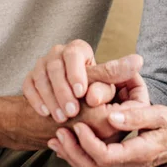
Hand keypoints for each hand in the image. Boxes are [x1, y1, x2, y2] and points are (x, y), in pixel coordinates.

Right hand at [22, 39, 143, 121]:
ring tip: (60, 117)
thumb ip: (116, 72)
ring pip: (40, 76)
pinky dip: (35, 99)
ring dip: (50, 98)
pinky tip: (44, 113)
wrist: (66, 105)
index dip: (76, 73)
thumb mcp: (103, 81)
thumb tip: (138, 61)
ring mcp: (41, 65)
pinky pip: (28, 85)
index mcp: (76, 49)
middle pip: (55, 67)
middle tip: (72, 111)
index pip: (73, 55)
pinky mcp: (30, 78)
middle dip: (62, 90)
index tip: (82, 93)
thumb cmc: (90, 90)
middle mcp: (57, 54)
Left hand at [48, 105, 166, 166]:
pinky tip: (69, 144)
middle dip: (73, 153)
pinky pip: (98, 166)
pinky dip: (80, 155)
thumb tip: (111, 117)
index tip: (77, 125)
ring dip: (73, 156)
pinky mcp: (123, 162)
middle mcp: (131, 165)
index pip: (105, 156)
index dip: (87, 143)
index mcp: (139, 153)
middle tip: (59, 133)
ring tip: (57, 139)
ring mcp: (127, 166)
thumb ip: (135, 115)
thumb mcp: (159, 114)